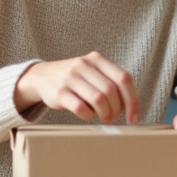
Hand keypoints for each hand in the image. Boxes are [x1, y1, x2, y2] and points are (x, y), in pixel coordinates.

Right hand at [14, 52, 139, 123]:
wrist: (42, 77)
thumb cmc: (76, 79)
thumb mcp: (93, 72)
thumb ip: (112, 83)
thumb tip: (133, 109)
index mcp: (97, 59)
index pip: (124, 78)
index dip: (133, 100)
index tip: (135, 117)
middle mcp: (84, 65)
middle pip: (111, 91)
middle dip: (116, 109)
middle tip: (113, 117)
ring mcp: (70, 78)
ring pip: (98, 99)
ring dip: (104, 114)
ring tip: (103, 117)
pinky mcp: (59, 92)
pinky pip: (81, 108)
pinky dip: (88, 116)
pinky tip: (87, 114)